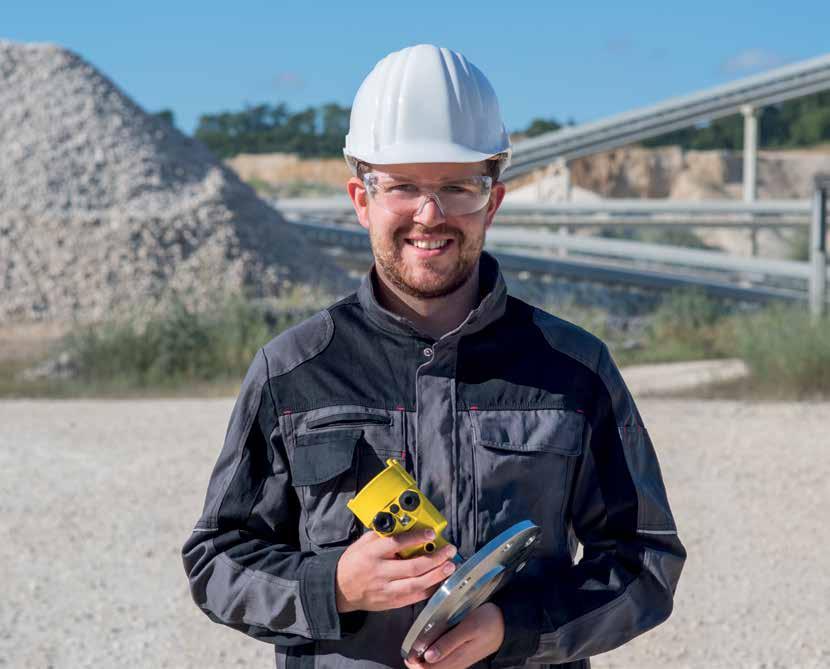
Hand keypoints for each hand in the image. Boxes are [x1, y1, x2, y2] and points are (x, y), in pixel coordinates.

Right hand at [335, 528, 456, 612]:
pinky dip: (429, 590)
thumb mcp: (363, 543)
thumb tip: (405, 525)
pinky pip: (414, 597)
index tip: (431, 533)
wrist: (340, 589)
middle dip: (435, 558)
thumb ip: (383, 535)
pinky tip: (440, 581)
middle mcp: (380, 572)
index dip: (416, 538)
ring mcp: (386, 589)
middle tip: (449, 551)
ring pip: (416, 584)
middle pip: (412, 566)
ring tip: (450, 566)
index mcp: (371, 553)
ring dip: (436, 575)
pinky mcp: (391, 602)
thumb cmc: (353, 563)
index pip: (396, 543)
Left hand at [404, 602, 504, 668]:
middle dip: (417, 662)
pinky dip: (433, 655)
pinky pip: (443, 661)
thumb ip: (448, 643)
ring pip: (436, 667)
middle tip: (410, 648)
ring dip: (424, 659)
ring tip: (418, 645)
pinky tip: (430, 644)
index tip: (408, 652)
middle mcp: (457, 663)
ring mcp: (459, 661)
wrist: (507, 623)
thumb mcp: (468, 628)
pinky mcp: (462, 656)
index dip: (415, 664)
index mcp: (457, 658)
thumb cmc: (488, 621)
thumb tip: (429, 657)